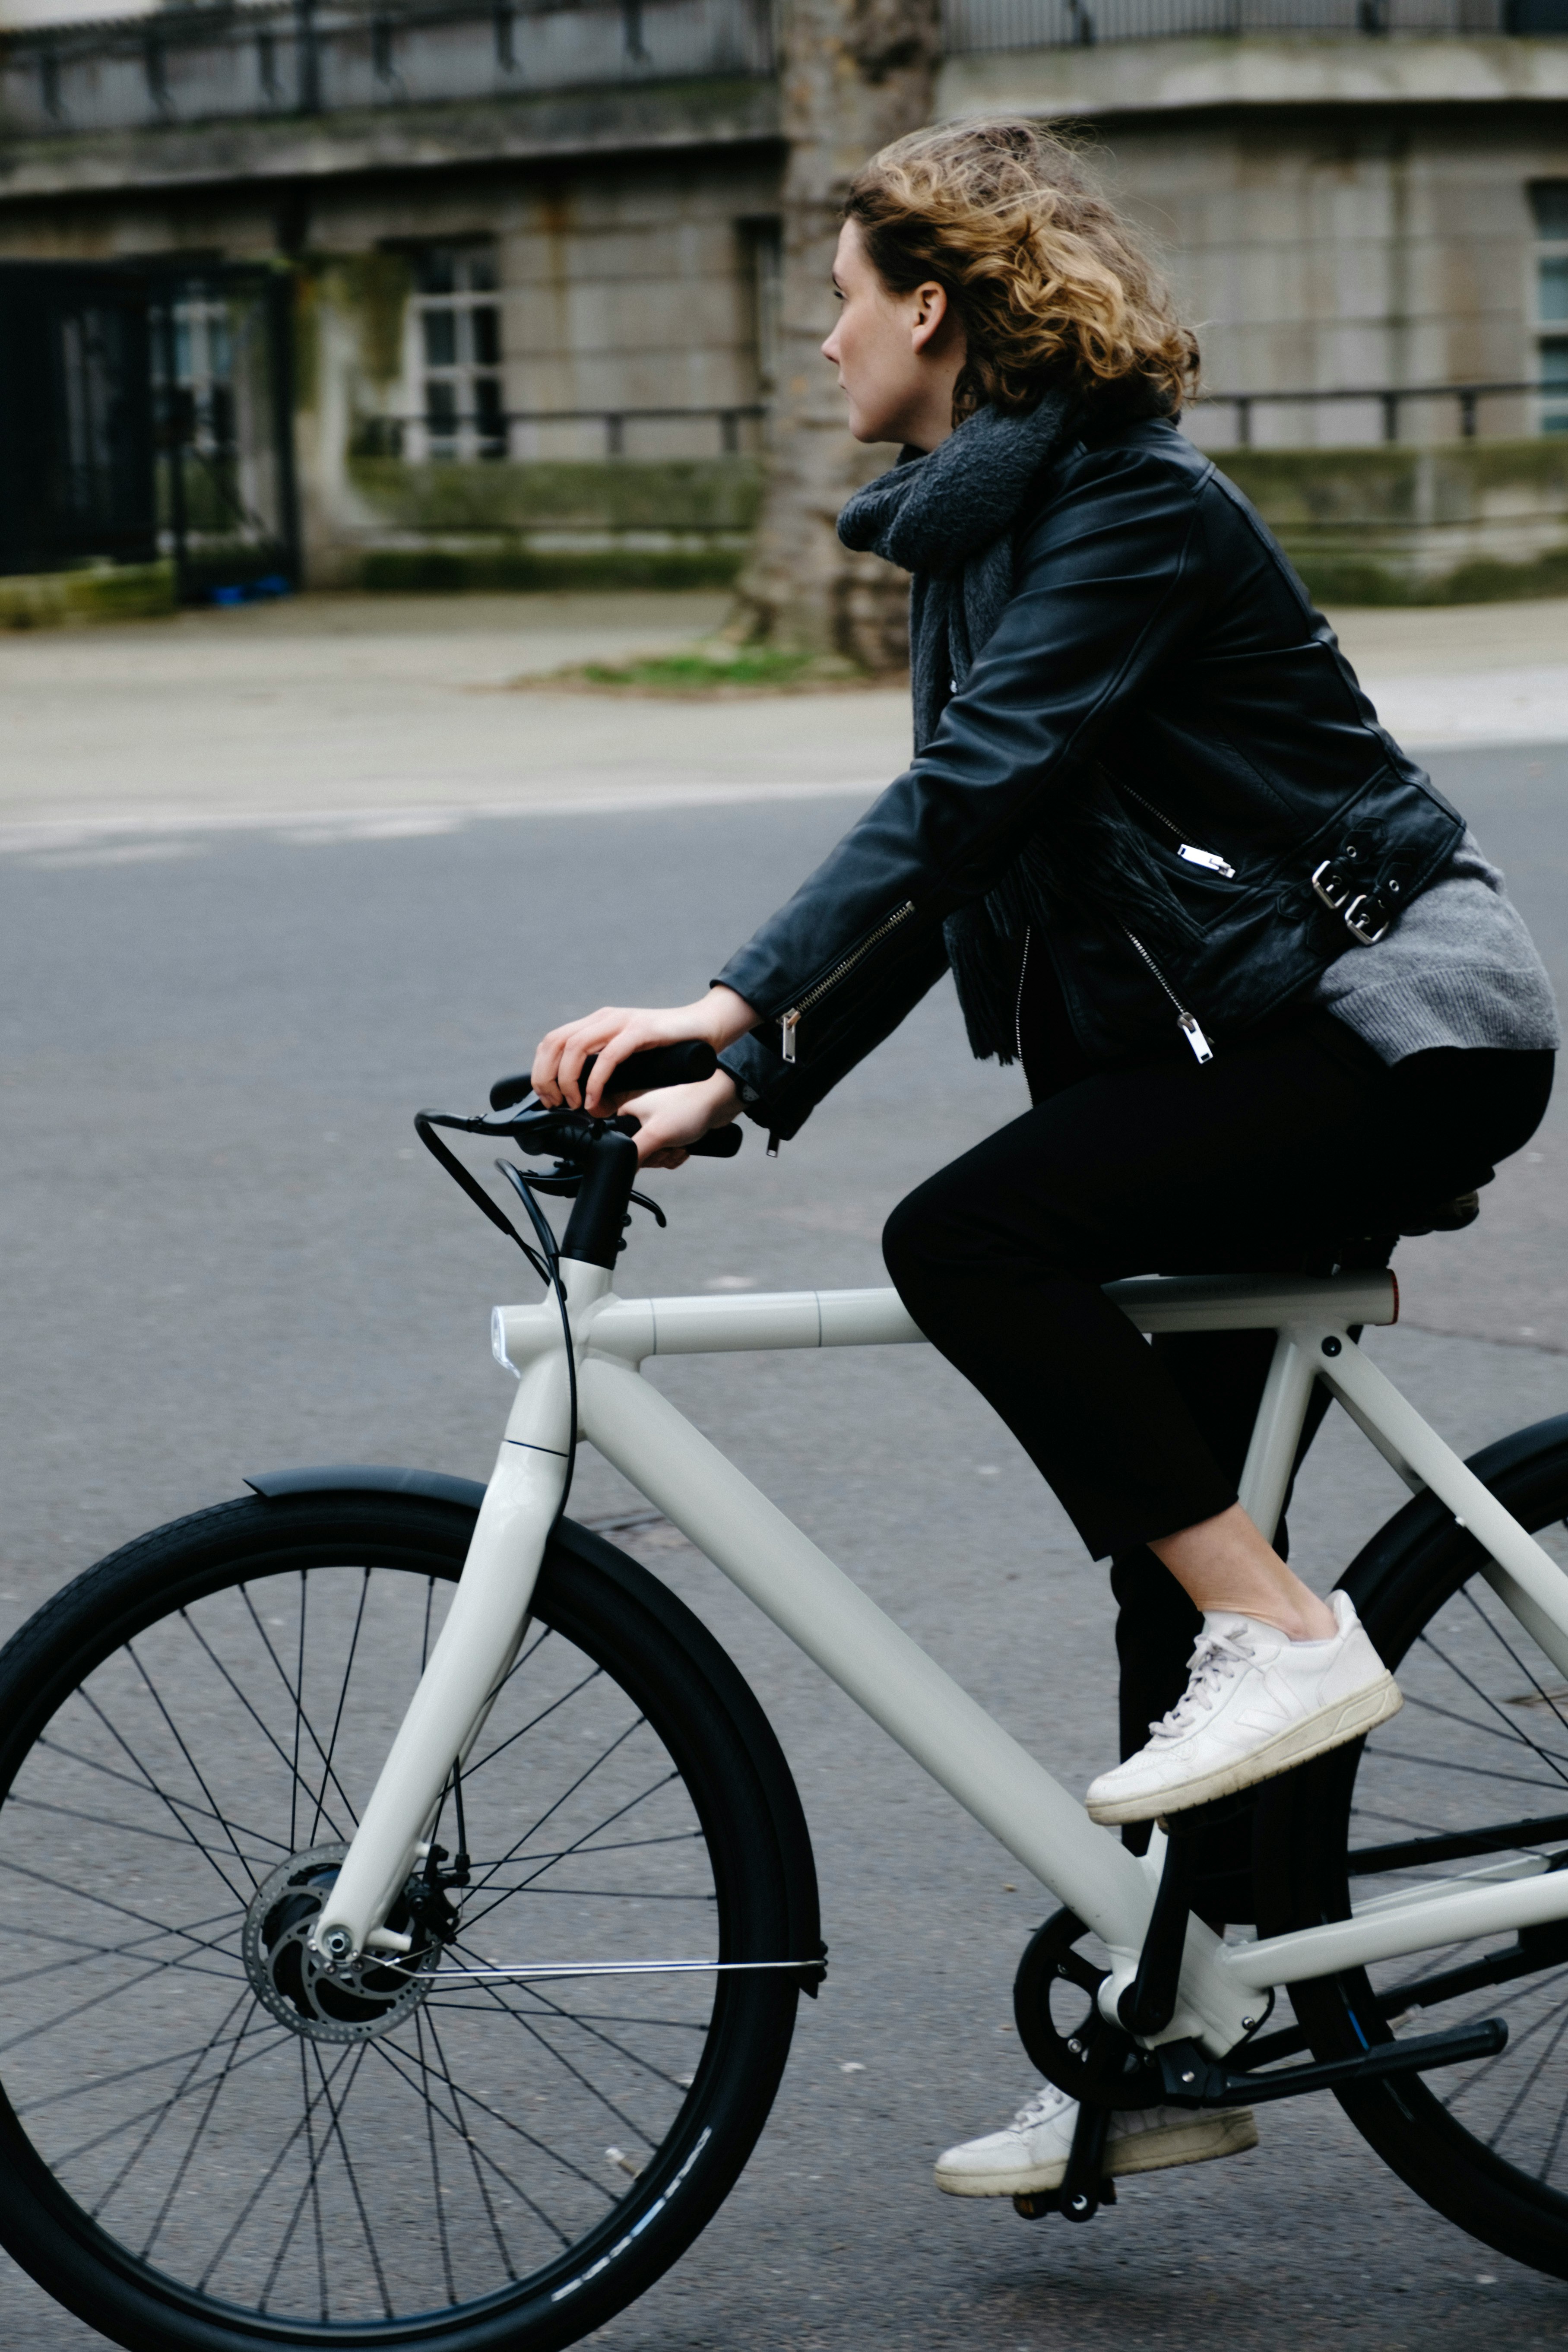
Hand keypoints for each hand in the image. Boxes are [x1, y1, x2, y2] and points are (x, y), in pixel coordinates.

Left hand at [532, 987, 757, 1114]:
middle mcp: (605, 1018)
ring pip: (574, 1047)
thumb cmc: (673, 1049)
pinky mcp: (641, 1030)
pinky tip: (595, 1100)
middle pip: (556, 1043)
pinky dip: (595, 1081)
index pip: (553, 1042)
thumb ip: (610, 1077)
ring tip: (576, 1104)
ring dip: (568, 1080)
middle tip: (557, 1104)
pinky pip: (608, 1056)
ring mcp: (622, 1022)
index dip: (542, 1071)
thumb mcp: (632, 1063)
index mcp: (598, 1023)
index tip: (548, 1098)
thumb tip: (591, 1106)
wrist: (709, 1028)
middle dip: (547, 1077)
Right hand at [616, 1071, 742, 1168]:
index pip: (622, 1143)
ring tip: (681, 1144)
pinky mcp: (674, 1131)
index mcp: (631, 1111)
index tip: (652, 1149)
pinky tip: (686, 1147)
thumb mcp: (655, 1134)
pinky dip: (678, 1154)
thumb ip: (635, 1153)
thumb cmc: (689, 1107)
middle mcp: (642, 1117)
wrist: (719, 1100)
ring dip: (671, 1156)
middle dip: (659, 1155)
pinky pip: (669, 1152)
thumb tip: (623, 1166)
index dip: (638, 1152)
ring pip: (656, 1154)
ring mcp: (659, 1124)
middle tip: (670, 1146)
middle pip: (640, 1152)